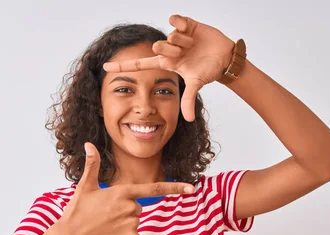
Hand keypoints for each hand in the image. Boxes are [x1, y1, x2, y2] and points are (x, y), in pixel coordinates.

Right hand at [58, 142, 194, 234]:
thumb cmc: (77, 212)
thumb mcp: (85, 186)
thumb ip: (92, 165)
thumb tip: (88, 144)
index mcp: (122, 191)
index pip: (154, 188)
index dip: (175, 188)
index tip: (192, 188)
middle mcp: (130, 207)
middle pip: (138, 206)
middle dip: (125, 210)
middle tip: (105, 214)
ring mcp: (132, 223)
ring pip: (135, 220)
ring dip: (123, 223)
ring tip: (104, 225)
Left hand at [103, 14, 234, 121]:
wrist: (224, 57)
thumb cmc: (208, 71)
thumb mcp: (197, 84)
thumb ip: (189, 99)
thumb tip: (188, 120)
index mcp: (167, 63)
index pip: (141, 65)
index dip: (124, 66)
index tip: (105, 67)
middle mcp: (169, 49)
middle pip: (160, 46)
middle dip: (172, 49)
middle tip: (184, 52)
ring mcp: (177, 37)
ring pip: (171, 35)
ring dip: (183, 40)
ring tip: (193, 44)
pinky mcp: (187, 24)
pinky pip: (176, 20)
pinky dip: (180, 23)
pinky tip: (187, 28)